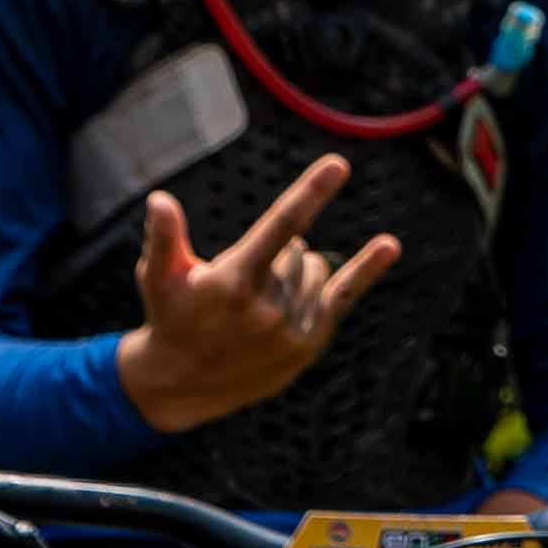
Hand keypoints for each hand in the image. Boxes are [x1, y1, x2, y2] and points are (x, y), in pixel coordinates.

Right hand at [116, 155, 402, 433]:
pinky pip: (343, 295)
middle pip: (295, 249)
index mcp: (233, 282)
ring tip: (261, 294)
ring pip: (314, 269)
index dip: (310, 193)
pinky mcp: (308, 343)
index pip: (280, 227)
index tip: (338, 164)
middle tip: (243, 281)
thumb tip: (160, 199)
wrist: (184, 384)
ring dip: (295, 269)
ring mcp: (291, 328)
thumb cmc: (171, 316)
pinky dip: (366, 269)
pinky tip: (390, 246)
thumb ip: (163, 238)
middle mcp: (267, 307)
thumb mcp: (158, 277)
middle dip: (274, 253)